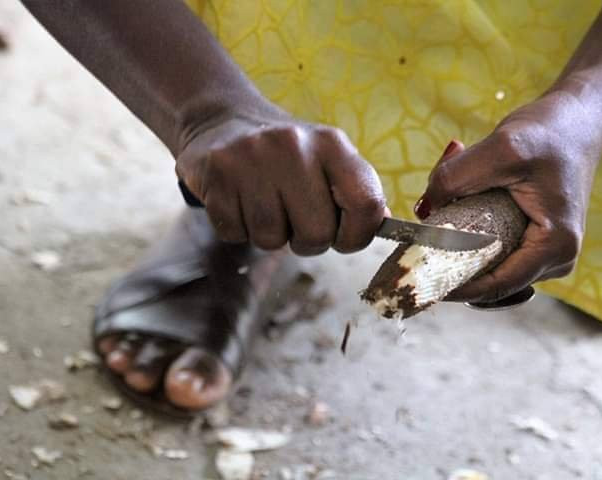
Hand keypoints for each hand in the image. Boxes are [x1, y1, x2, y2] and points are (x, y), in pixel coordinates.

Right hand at [176, 114, 386, 254]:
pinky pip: (236, 234)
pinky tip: (238, 202)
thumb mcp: (328, 160)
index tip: (343, 237)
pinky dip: (238, 229)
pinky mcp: (217, 173)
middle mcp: (294, 145)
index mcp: (332, 144)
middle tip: (294, 219)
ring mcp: (252, 158)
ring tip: (264, 205)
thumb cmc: (286, 156)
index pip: (366, 204)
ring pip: (272, 239)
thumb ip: (356, 191)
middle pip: (317, 234)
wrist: (222, 120)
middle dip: (306, 240)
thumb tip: (385, 222)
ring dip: (270, 236)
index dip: (358, 235)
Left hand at [415, 90, 601, 302]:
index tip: (418, 280)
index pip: (495, 287)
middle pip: (489, 282)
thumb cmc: (548, 134)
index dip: (453, 288)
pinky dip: (468, 236)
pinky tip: (457, 207)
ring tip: (443, 207)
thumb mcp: (500, 147)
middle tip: (417, 240)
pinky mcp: (533, 244)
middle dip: (450, 263)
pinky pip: (491, 253)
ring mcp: (544, 256)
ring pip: (487, 266)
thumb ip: (456, 178)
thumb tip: (423, 209)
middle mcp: (554, 260)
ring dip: (457, 246)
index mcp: (554, 247)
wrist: (576, 120)